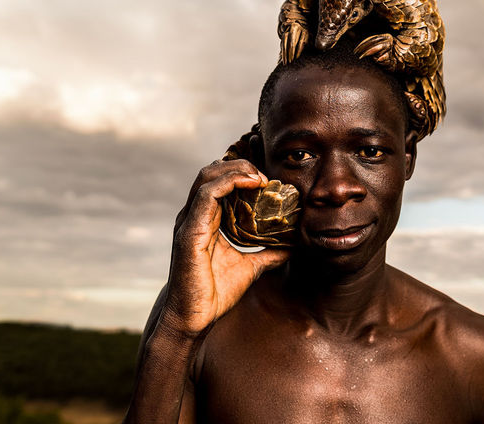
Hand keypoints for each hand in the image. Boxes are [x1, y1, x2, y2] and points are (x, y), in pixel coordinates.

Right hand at [158, 159, 289, 337]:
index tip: (269, 181)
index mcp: (205, 219)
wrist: (194, 318)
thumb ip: (268, 253)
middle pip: (212, 172)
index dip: (242, 173)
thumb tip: (293, 247)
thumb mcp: (250, 266)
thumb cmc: (214, 292)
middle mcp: (194, 215)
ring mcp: (189, 221)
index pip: (219, 182)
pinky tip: (250, 185)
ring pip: (208, 176)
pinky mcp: (189, 231)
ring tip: (260, 177)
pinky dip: (229, 183)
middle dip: (241, 166)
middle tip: (267, 176)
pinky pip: (206, 195)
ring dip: (236, 170)